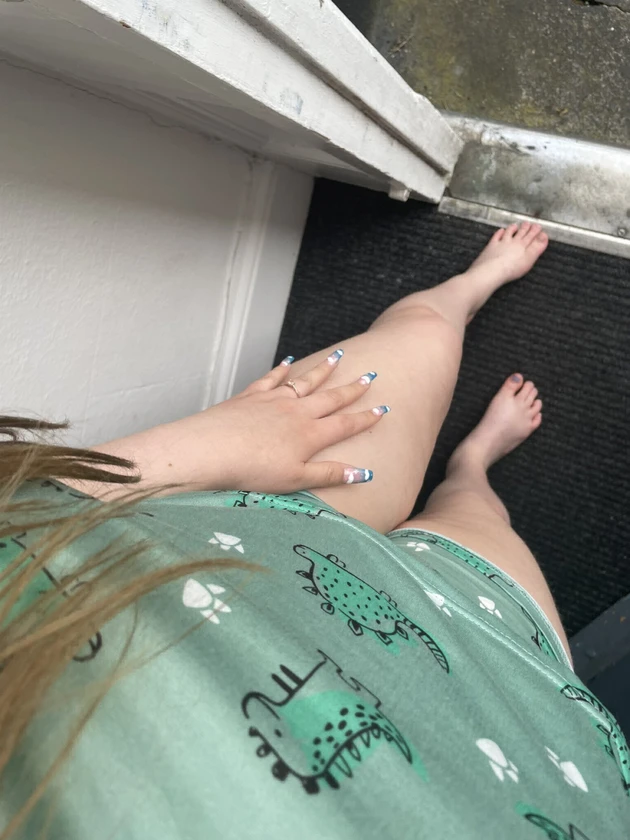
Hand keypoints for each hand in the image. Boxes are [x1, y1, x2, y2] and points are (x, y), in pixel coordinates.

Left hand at [200, 351, 389, 492]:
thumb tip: (363, 473)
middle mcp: (296, 412)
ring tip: (338, 358)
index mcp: (310, 435)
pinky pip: (271, 379)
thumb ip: (330, 474)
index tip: (382, 408)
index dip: (365, 418)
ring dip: (323, 371)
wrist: (211, 449)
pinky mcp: (251, 396)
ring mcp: (273, 401)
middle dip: (351, 388)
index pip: (345, 424)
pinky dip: (281, 370)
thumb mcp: (296, 479)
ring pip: (304, 382)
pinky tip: (288, 363)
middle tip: (369, 376)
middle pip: (330, 398)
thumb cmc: (253, 470)